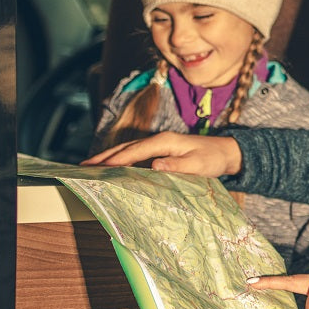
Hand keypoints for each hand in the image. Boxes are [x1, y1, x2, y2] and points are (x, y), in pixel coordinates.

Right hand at [82, 132, 241, 176]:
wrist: (225, 152)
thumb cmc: (212, 158)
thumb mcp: (199, 164)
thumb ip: (178, 165)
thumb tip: (155, 165)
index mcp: (165, 141)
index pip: (135, 150)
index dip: (117, 159)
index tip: (100, 168)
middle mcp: (158, 140)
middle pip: (126, 147)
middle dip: (104, 156)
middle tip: (83, 166)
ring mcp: (158, 144)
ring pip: (128, 150)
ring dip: (108, 157)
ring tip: (89, 166)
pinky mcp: (159, 151)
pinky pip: (135, 155)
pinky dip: (120, 160)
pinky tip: (111, 168)